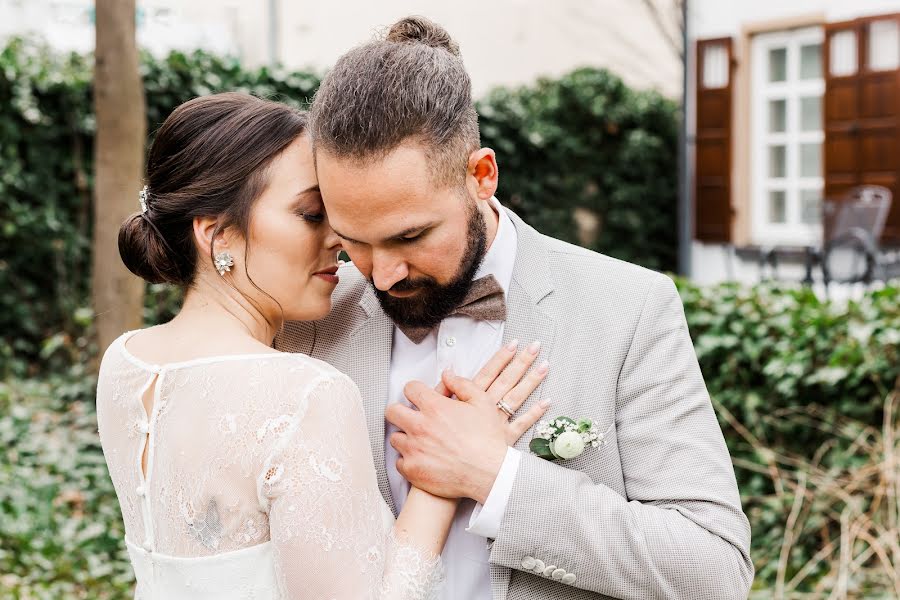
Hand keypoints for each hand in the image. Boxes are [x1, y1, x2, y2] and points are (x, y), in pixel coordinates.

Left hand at [386, 341, 549, 502]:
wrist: (491, 474)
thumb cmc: (488, 440)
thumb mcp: (482, 403)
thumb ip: (462, 384)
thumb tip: (447, 375)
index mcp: (435, 408)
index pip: (410, 388)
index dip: (415, 390)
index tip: (419, 397)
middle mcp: (420, 427)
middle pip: (392, 411)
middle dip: (400, 411)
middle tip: (411, 417)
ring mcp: (414, 450)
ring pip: (394, 438)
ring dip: (405, 438)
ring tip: (419, 442)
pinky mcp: (412, 470)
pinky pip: (399, 462)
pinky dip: (408, 461)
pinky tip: (422, 460)